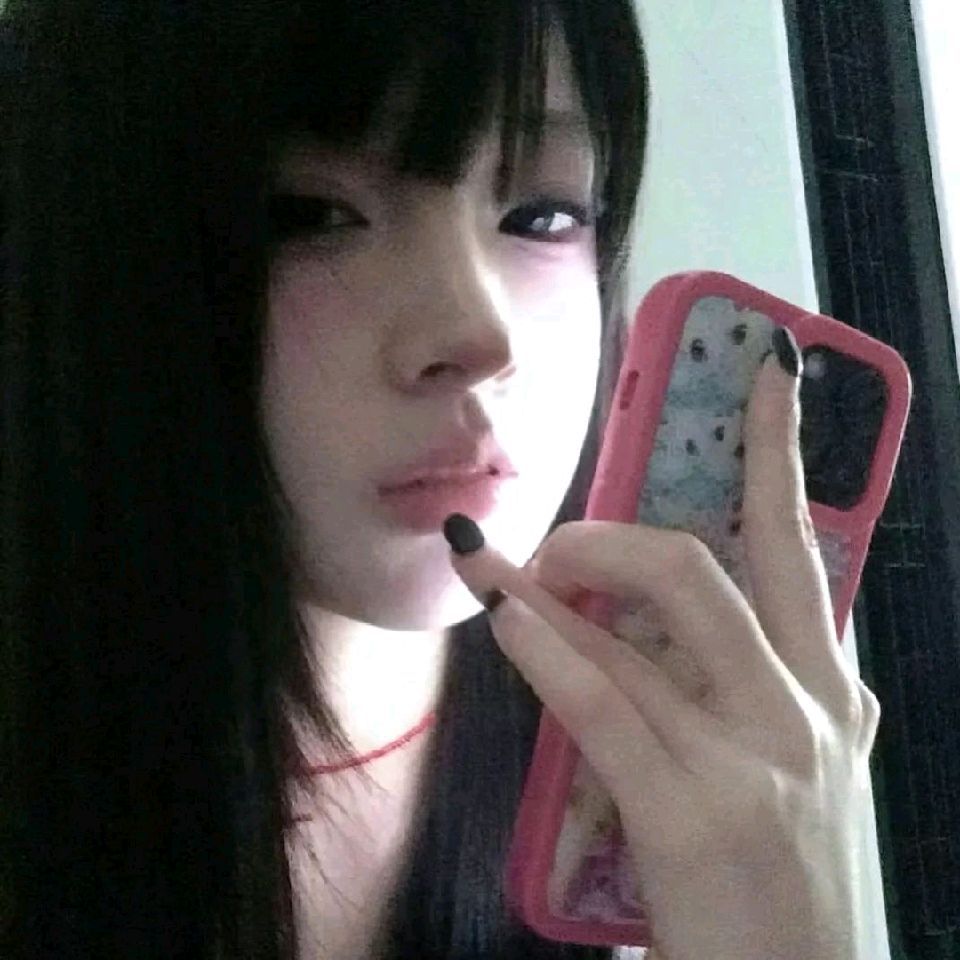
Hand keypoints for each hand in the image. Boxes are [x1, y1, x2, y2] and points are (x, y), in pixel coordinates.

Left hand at [446, 350, 880, 959]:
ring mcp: (752, 759)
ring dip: (560, 579)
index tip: (766, 380)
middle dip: (620, 532)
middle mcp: (801, 710)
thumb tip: (637, 619)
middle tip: (559, 535)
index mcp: (827, 693)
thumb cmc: (781, 878)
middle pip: (709, 570)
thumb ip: (736, 687)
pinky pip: (607, 706)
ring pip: (645, 628)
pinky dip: (551, 652)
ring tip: (497, 560)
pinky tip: (510, 618)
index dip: (781, 455)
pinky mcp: (696, 813)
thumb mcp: (787, 766)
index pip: (801, 548)